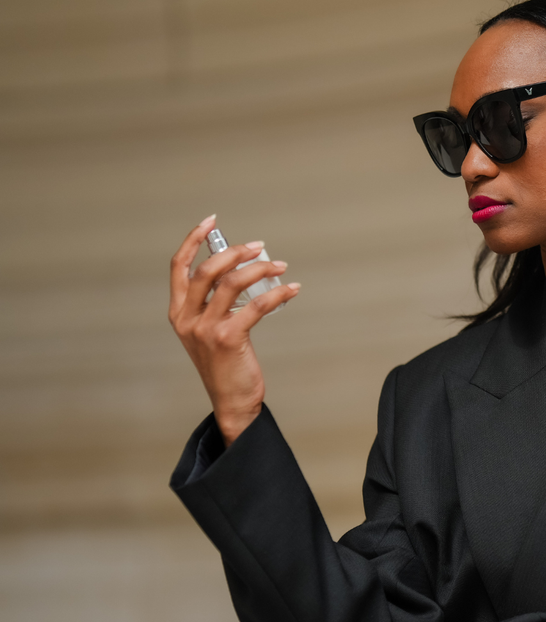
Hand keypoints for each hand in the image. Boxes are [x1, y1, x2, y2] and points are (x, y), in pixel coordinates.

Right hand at [169, 215, 300, 444]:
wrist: (231, 400)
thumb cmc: (225, 363)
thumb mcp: (208, 329)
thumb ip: (214, 302)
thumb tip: (239, 268)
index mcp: (178, 312)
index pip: (179, 266)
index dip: (193, 239)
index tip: (211, 220)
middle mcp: (187, 318)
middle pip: (207, 269)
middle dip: (235, 251)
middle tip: (259, 246)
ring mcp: (205, 329)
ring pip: (231, 283)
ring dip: (260, 268)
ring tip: (281, 266)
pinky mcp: (228, 339)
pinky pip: (256, 305)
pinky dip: (278, 292)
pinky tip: (292, 289)